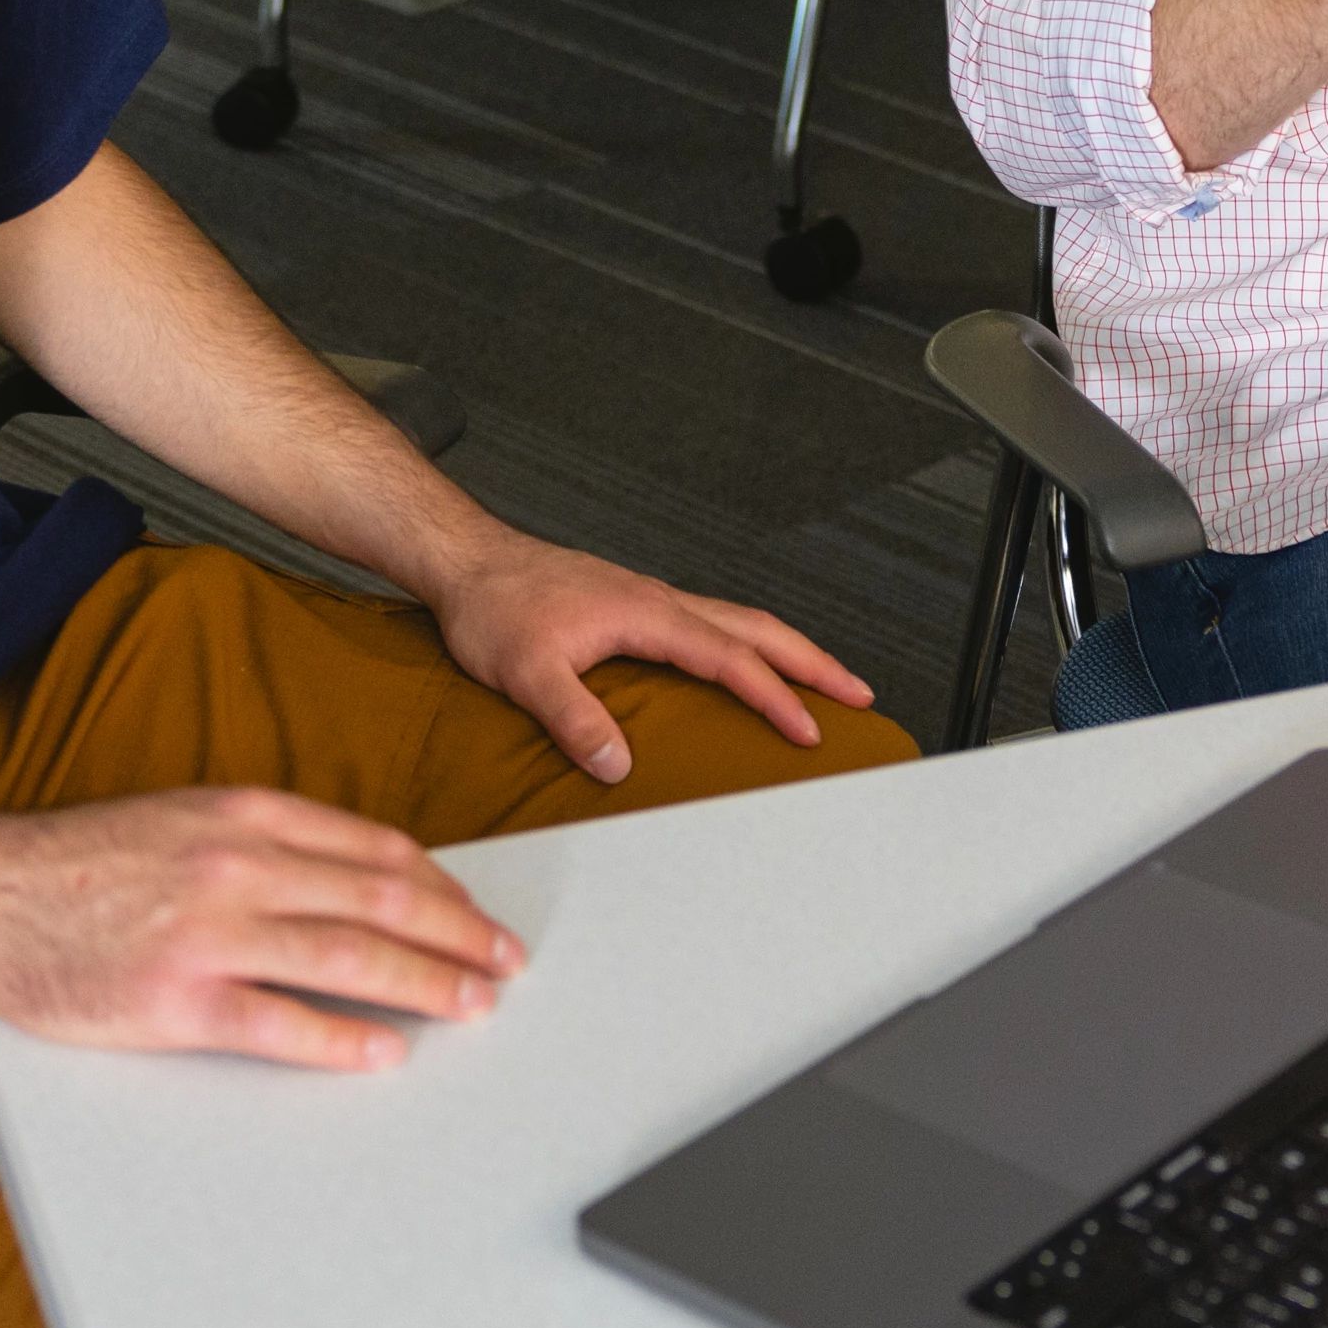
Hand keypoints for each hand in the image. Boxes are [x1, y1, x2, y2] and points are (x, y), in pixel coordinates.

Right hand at [0, 786, 524, 1070]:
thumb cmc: (85, 863)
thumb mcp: (185, 817)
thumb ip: (268, 841)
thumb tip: (359, 875)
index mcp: (246, 816)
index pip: (375, 850)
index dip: (441, 887)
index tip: (477, 914)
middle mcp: (238, 867)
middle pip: (381, 902)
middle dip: (458, 935)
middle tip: (504, 963)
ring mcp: (208, 935)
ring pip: (349, 959)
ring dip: (427, 984)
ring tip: (472, 1004)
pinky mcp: (176, 1002)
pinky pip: (280, 1024)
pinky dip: (343, 1040)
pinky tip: (385, 1052)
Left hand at [429, 535, 873, 785]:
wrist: (468, 563)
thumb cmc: (494, 607)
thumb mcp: (526, 672)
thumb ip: (574, 718)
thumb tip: (618, 764)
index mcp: (647, 614)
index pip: (731, 659)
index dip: (775, 697)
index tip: (810, 730)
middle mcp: (660, 601)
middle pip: (759, 628)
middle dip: (814, 662)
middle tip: (860, 694)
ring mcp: (651, 599)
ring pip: (740, 620)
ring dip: (787, 649)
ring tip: (822, 680)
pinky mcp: (636, 604)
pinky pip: (713, 622)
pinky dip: (749, 642)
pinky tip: (743, 663)